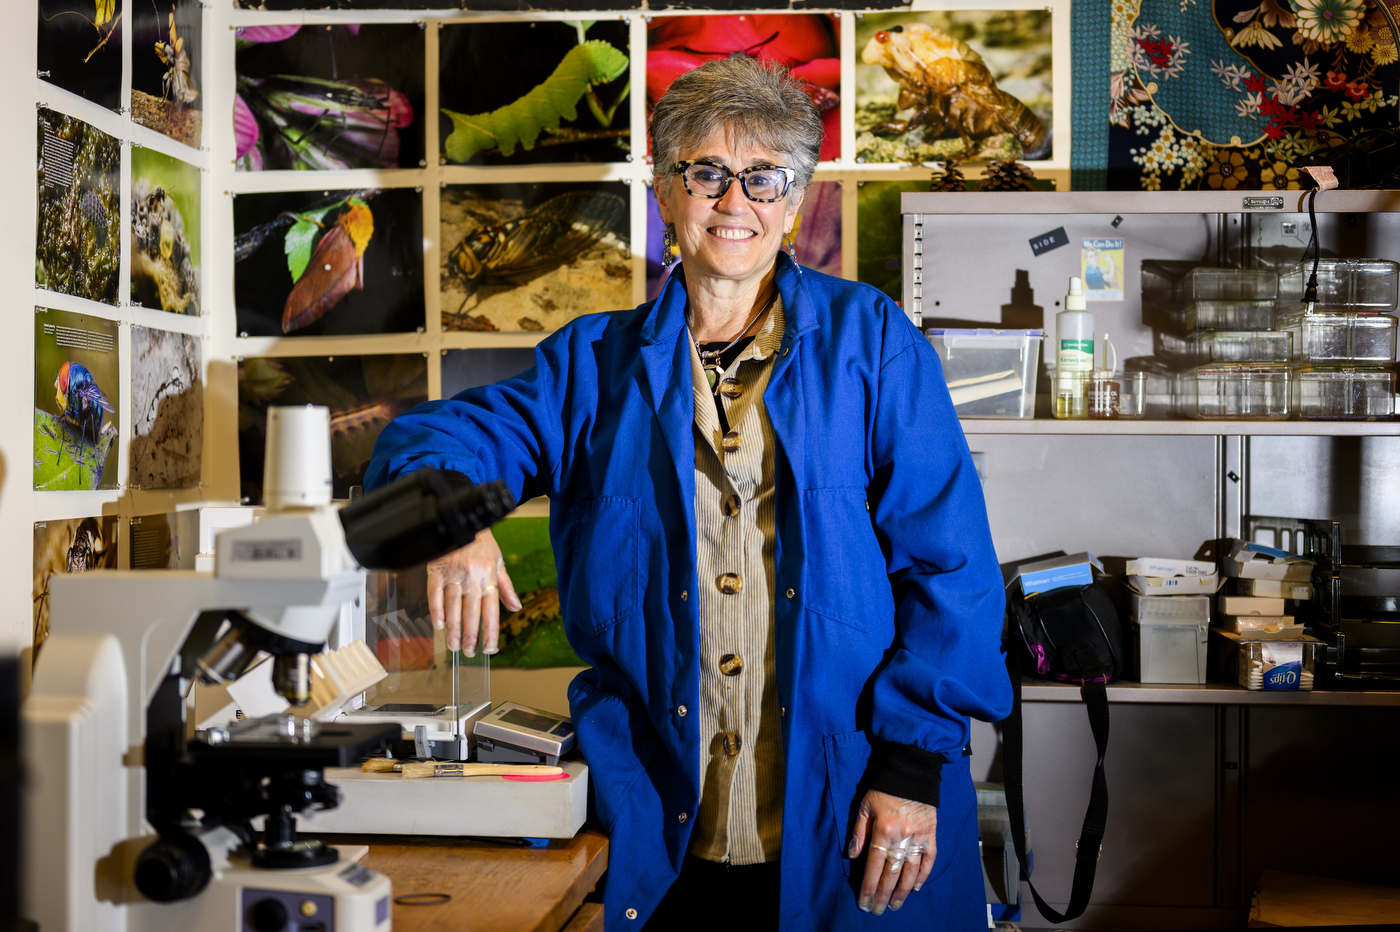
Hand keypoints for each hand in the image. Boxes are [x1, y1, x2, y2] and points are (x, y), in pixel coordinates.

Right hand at [426, 528, 520, 655]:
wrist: (463, 518)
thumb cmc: (481, 541)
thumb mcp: (498, 561)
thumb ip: (505, 586)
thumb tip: (515, 607)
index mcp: (490, 577)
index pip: (492, 611)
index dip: (491, 631)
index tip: (490, 648)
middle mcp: (473, 578)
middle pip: (472, 613)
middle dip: (471, 636)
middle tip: (468, 653)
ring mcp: (454, 574)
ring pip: (454, 607)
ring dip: (454, 629)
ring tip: (453, 646)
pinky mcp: (437, 570)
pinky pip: (435, 594)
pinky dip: (437, 610)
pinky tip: (439, 625)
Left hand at [847, 789, 937, 915]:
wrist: (912, 771)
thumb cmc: (884, 787)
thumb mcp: (865, 805)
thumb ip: (859, 832)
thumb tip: (853, 856)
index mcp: (883, 830)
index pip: (873, 867)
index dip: (868, 887)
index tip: (864, 903)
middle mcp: (902, 838)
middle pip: (891, 874)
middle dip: (883, 895)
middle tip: (878, 910)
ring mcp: (919, 838)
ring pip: (911, 872)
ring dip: (902, 892)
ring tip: (894, 905)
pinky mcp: (931, 835)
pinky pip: (929, 860)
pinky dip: (923, 875)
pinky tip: (915, 887)